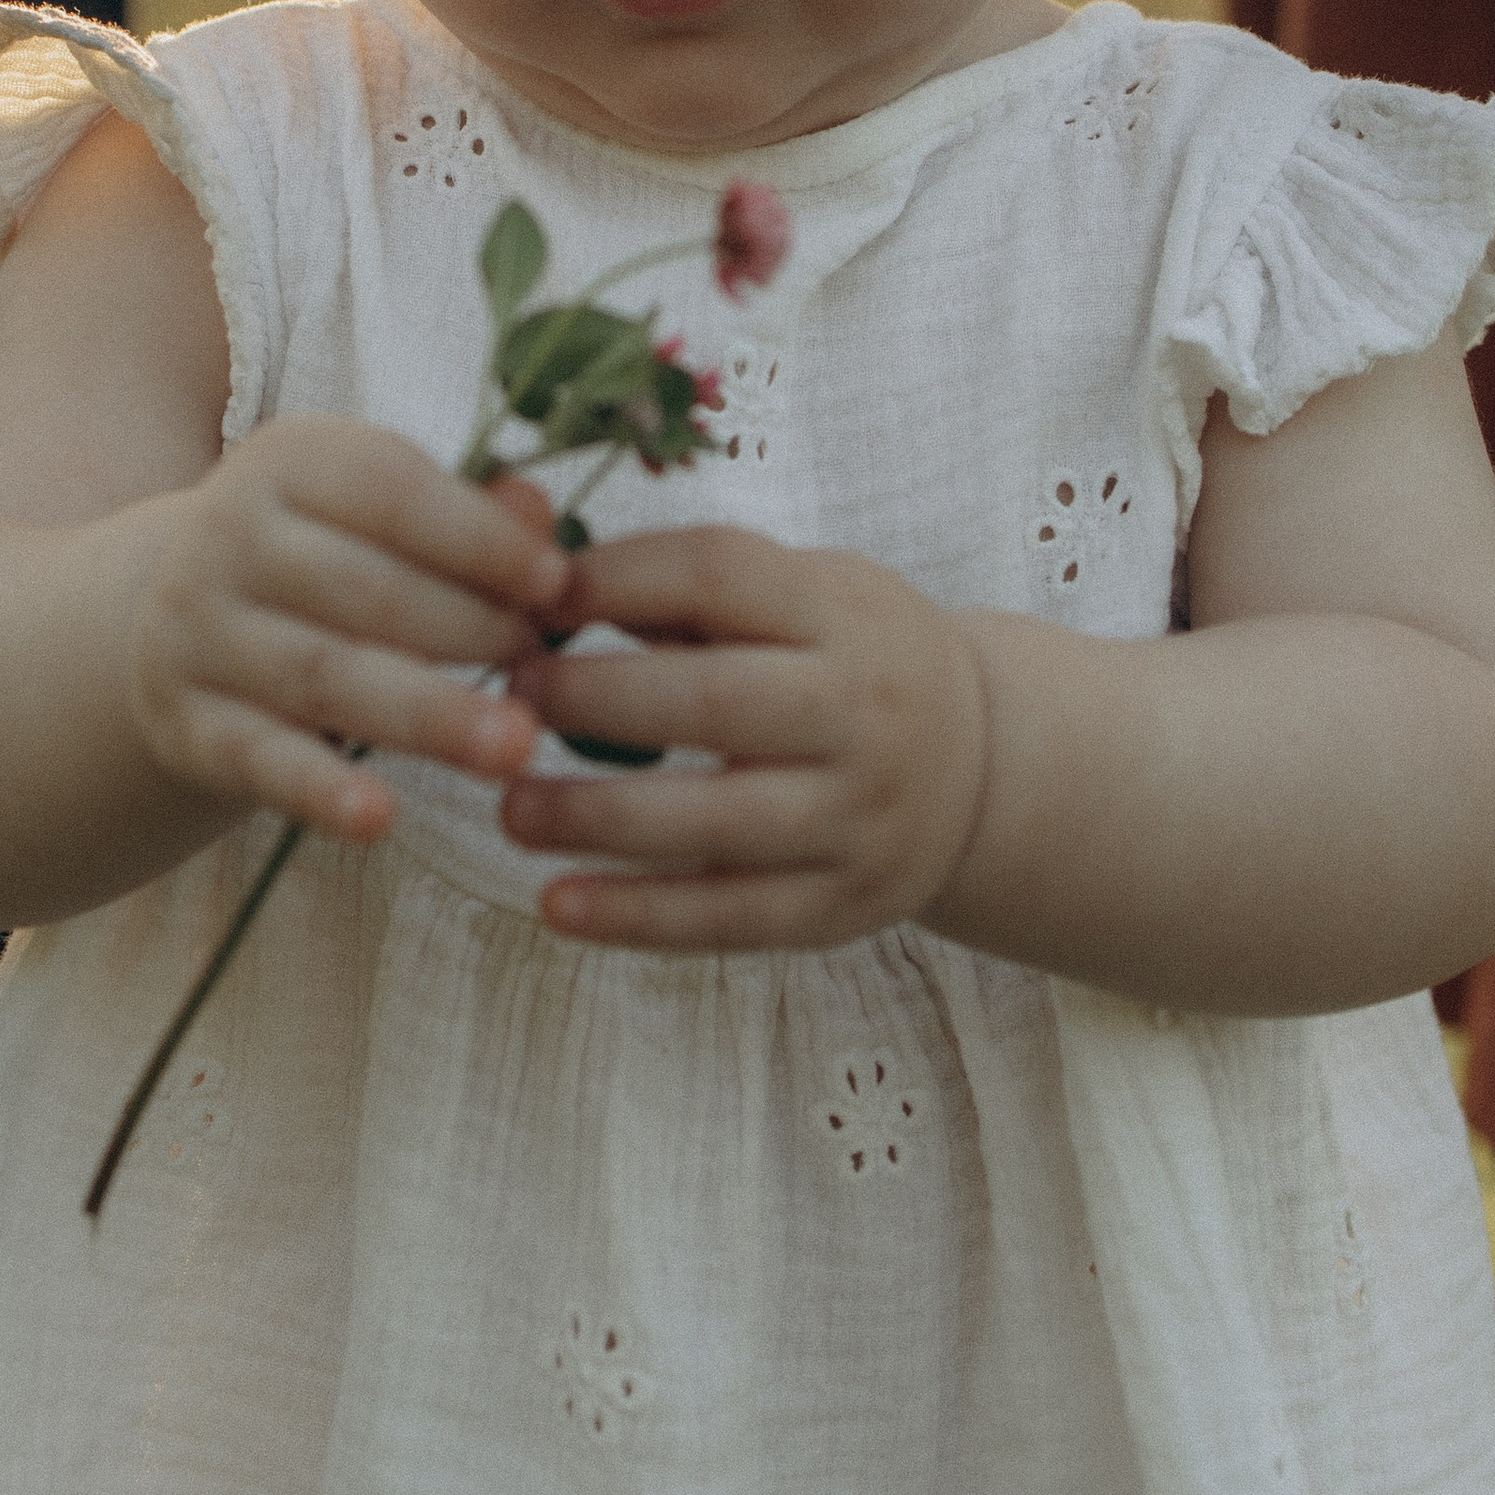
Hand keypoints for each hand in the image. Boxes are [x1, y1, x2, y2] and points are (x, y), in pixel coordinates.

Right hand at [125, 419, 564, 834]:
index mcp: (285, 461)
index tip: (557, 583)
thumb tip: (542, 513)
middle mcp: (227, 536)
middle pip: (364, 589)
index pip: (391, 492)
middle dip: (469, 628)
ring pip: (324, 675)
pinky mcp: (183, 723)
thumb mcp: (378, 516)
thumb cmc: (322, 560)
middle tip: (547, 667)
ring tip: (517, 746)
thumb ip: (466, 513)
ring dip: (427, 714)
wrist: (179, 624)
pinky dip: (319, 791)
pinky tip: (380, 819)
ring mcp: (196, 632)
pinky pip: (259, 760)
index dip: (480, 539)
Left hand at [499, 526, 990, 953]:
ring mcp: (856, 819)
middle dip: (599, 699)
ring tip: (511, 810)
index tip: (533, 596)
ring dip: (596, 818)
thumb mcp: (807, 596)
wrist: (983, 767)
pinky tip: (556, 906)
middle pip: (716, 704)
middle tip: (513, 698)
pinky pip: (728, 918)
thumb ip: (688, 590)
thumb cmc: (850, 662)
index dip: (615, 580)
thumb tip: (536, 577)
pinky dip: (636, 916)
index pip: (720, 577)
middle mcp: (860, 714)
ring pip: (716, 824)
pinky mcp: (840, 906)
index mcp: (843, 615)